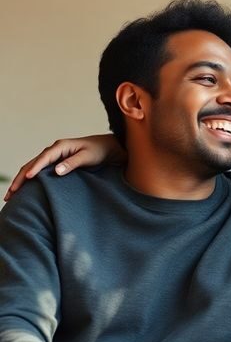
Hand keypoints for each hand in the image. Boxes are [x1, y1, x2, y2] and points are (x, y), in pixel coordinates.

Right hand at [4, 134, 124, 200]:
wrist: (109, 147)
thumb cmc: (100, 151)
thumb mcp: (88, 157)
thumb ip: (73, 163)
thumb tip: (56, 171)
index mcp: (60, 146)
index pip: (43, 158)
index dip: (34, 168)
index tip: (26, 179)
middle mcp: (54, 150)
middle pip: (32, 163)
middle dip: (20, 178)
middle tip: (10, 194)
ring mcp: (54, 156)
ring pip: (33, 168)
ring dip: (21, 180)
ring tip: (12, 194)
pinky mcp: (57, 162)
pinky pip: (40, 171)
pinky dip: (30, 179)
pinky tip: (25, 189)